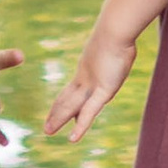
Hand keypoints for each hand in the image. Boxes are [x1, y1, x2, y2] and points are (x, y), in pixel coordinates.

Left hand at [42, 25, 137, 140]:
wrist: (116, 28)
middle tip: (46, 127)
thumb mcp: (114, 43)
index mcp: (87, 70)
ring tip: (48, 132)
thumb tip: (121, 40)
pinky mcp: (102, 91)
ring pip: (72, 107)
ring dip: (59, 120)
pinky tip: (72, 139)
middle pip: (67, 100)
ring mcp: (92, 85)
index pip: (71, 90)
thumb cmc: (119, 31)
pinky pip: (89, 113)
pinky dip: (81, 127)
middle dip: (56, 114)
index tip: (54, 111)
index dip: (62, 102)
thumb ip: (115, 47)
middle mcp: (86, 79)